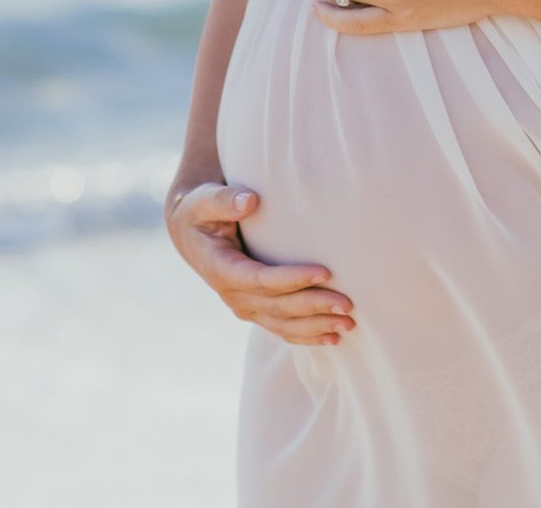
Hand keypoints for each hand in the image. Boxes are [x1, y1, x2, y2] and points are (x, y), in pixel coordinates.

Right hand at [164, 180, 356, 346]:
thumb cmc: (202, 210)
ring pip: (283, 324)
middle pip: (279, 306)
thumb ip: (225, 200)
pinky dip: (306, 335)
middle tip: (348, 304)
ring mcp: (244, 306)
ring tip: (348, 324)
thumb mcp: (205, 201)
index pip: (262, 279)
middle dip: (315, 307)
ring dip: (316, 326)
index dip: (293, 279)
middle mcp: (233, 295)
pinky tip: (332, 338)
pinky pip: (281, 328)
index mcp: (222, 269)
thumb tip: (250, 201)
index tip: (325, 272)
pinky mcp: (254, 309)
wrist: (192, 233)